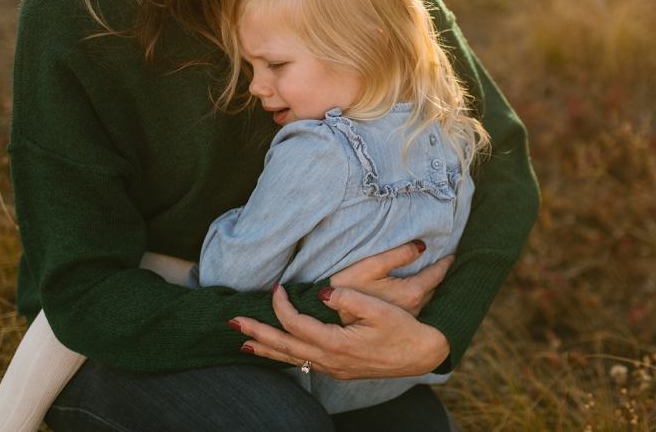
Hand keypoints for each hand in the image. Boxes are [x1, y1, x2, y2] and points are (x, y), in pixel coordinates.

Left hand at [232, 285, 450, 378]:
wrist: (422, 353)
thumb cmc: (403, 328)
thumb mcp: (380, 310)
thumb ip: (349, 299)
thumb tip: (321, 292)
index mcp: (337, 343)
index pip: (296, 323)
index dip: (281, 304)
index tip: (277, 286)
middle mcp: (330, 360)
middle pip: (284, 346)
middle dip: (257, 333)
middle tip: (232, 323)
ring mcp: (332, 368)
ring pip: (290, 359)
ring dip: (266, 349)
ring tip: (242, 345)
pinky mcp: (338, 369)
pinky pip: (302, 364)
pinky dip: (283, 358)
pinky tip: (276, 354)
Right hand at [329, 240, 453, 323]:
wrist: (325, 321)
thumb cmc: (346, 289)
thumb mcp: (369, 267)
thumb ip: (397, 255)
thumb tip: (421, 246)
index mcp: (410, 294)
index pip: (436, 275)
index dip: (446, 263)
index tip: (453, 255)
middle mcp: (413, 310)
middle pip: (436, 291)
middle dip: (444, 278)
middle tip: (452, 265)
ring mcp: (406, 321)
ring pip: (430, 304)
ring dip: (435, 292)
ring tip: (439, 279)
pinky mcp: (397, 328)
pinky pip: (420, 313)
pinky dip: (425, 303)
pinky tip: (422, 299)